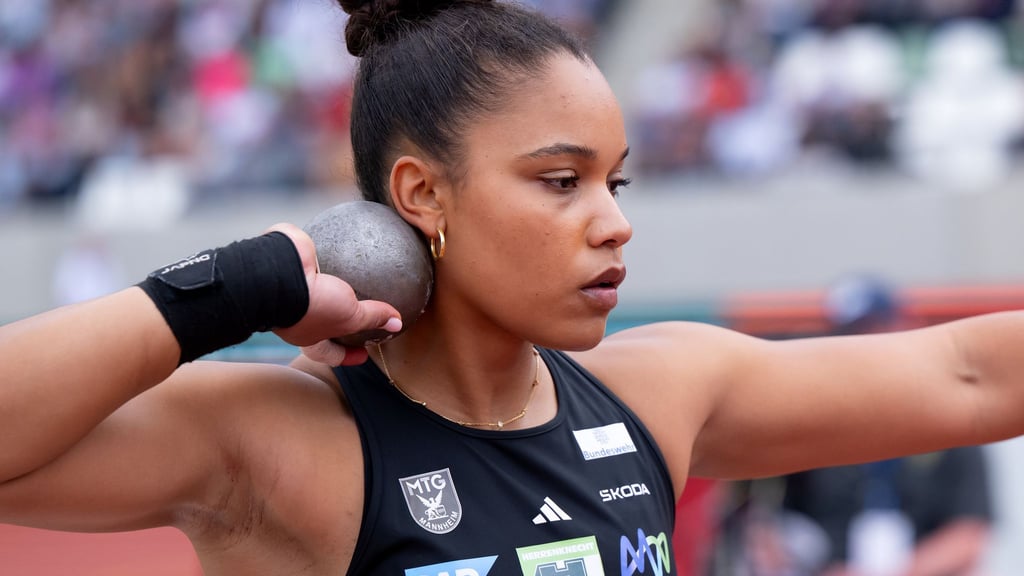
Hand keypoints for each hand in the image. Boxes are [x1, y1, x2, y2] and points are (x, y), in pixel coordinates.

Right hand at [266, 223, 401, 364]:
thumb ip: (373, 318)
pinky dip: (328, 252)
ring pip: (317, 286)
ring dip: (334, 282)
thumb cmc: (311, 305)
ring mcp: (292, 286)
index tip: (364, 354)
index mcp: (306, 335)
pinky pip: (313, 256)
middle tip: (360, 312)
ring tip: (357, 274)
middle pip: (321, 321)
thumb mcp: (349, 316)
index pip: (328, 353)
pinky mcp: (291, 259)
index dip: (347, 356)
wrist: (274, 271)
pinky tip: (346, 245)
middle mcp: (297, 313)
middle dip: (339, 320)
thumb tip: (397, 323)